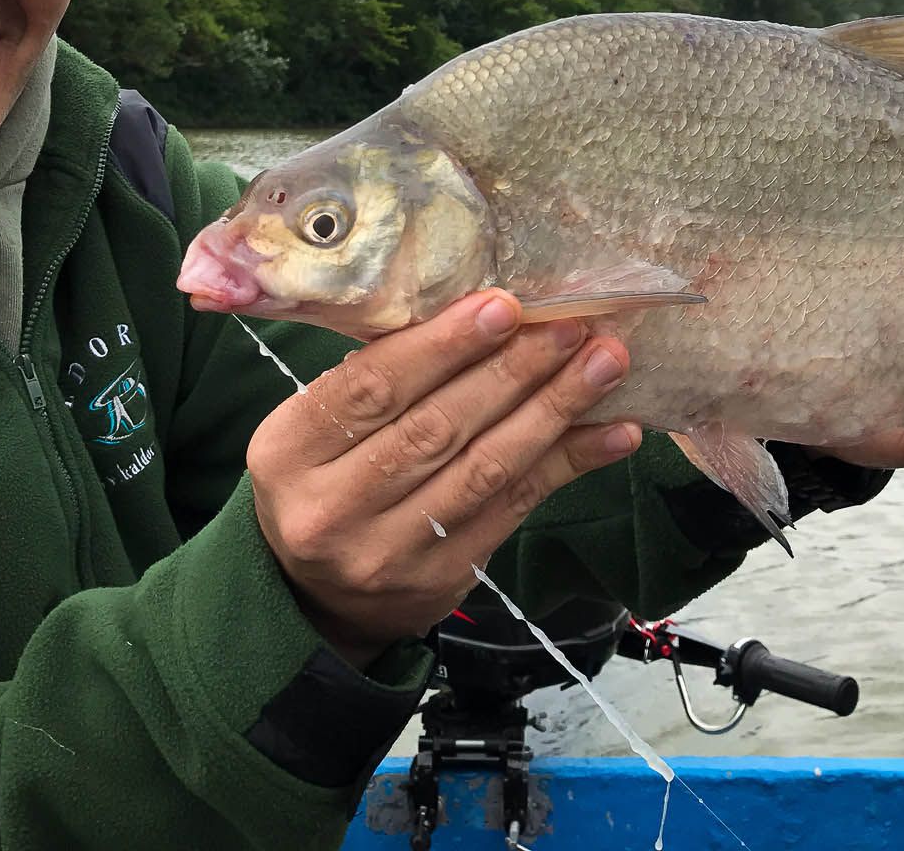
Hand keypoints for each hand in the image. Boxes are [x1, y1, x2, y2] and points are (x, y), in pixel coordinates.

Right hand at [244, 291, 636, 668]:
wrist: (315, 597)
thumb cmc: (325, 479)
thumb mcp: (317, 428)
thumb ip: (378, 379)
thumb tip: (483, 310)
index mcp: (289, 450)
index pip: (371, 387)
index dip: (442, 345)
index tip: (504, 306)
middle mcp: (332, 506)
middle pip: (436, 427)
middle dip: (513, 370)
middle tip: (571, 325)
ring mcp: (388, 550)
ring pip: (484, 469)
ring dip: (553, 409)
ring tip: (605, 364)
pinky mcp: (442, 578)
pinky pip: (515, 509)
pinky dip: (568, 464)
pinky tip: (613, 431)